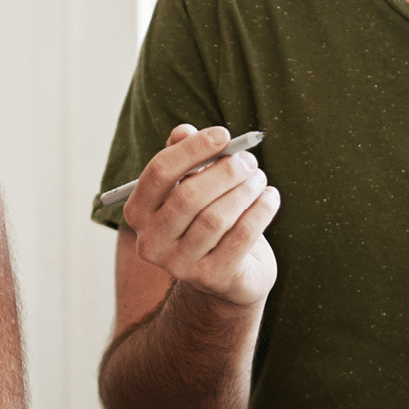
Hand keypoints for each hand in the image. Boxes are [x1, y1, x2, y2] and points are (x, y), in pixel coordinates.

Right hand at [121, 124, 278, 308]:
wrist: (225, 274)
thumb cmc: (204, 218)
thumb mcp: (190, 186)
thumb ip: (184, 158)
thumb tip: (184, 130)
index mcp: (138, 212)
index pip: (160, 173)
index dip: (193, 149)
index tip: (224, 134)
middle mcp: (152, 242)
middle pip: (188, 196)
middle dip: (225, 172)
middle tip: (248, 159)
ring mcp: (180, 265)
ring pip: (216, 218)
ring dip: (244, 190)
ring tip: (259, 178)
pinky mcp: (212, 278)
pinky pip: (241, 236)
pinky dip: (261, 211)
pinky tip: (270, 197)